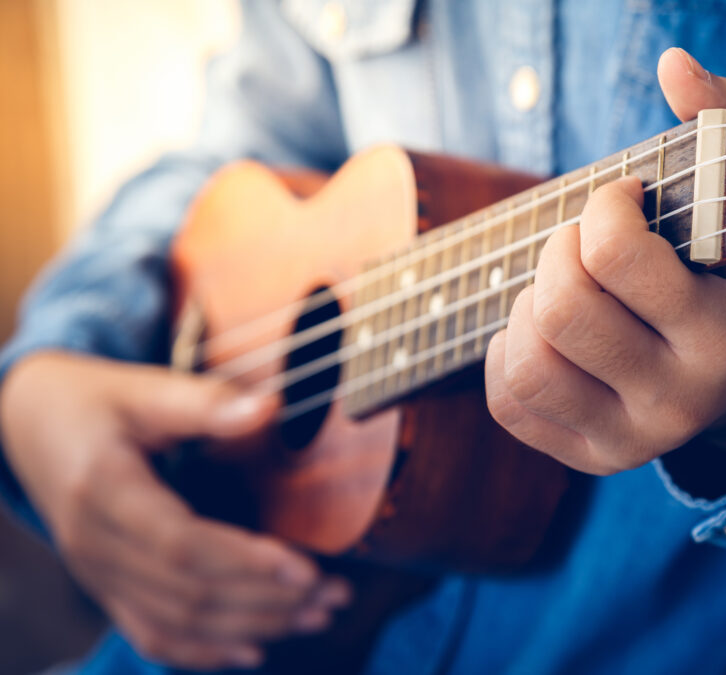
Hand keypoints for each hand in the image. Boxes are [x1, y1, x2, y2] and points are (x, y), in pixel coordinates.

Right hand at [0, 351, 350, 669]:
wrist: (34, 425)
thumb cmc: (98, 401)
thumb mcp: (143, 388)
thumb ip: (205, 402)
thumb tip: (270, 408)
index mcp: (106, 491)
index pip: (182, 545)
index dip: (247, 562)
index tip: (308, 568)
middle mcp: (95, 545)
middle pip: (189, 592)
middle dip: (269, 599)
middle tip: (337, 592)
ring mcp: (97, 574)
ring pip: (179, 621)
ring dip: (253, 626)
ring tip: (319, 615)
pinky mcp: (106, 587)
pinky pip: (154, 634)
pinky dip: (205, 650)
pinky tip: (256, 648)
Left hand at [484, 48, 725, 474]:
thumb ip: (720, 122)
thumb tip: (673, 65)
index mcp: (724, 339)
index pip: (617, 257)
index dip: (603, 206)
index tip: (624, 198)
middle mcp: (678, 402)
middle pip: (563, 309)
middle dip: (560, 250)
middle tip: (586, 240)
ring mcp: (630, 440)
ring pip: (528, 360)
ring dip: (531, 304)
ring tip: (568, 286)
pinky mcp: (589, 458)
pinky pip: (508, 400)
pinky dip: (509, 350)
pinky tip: (546, 329)